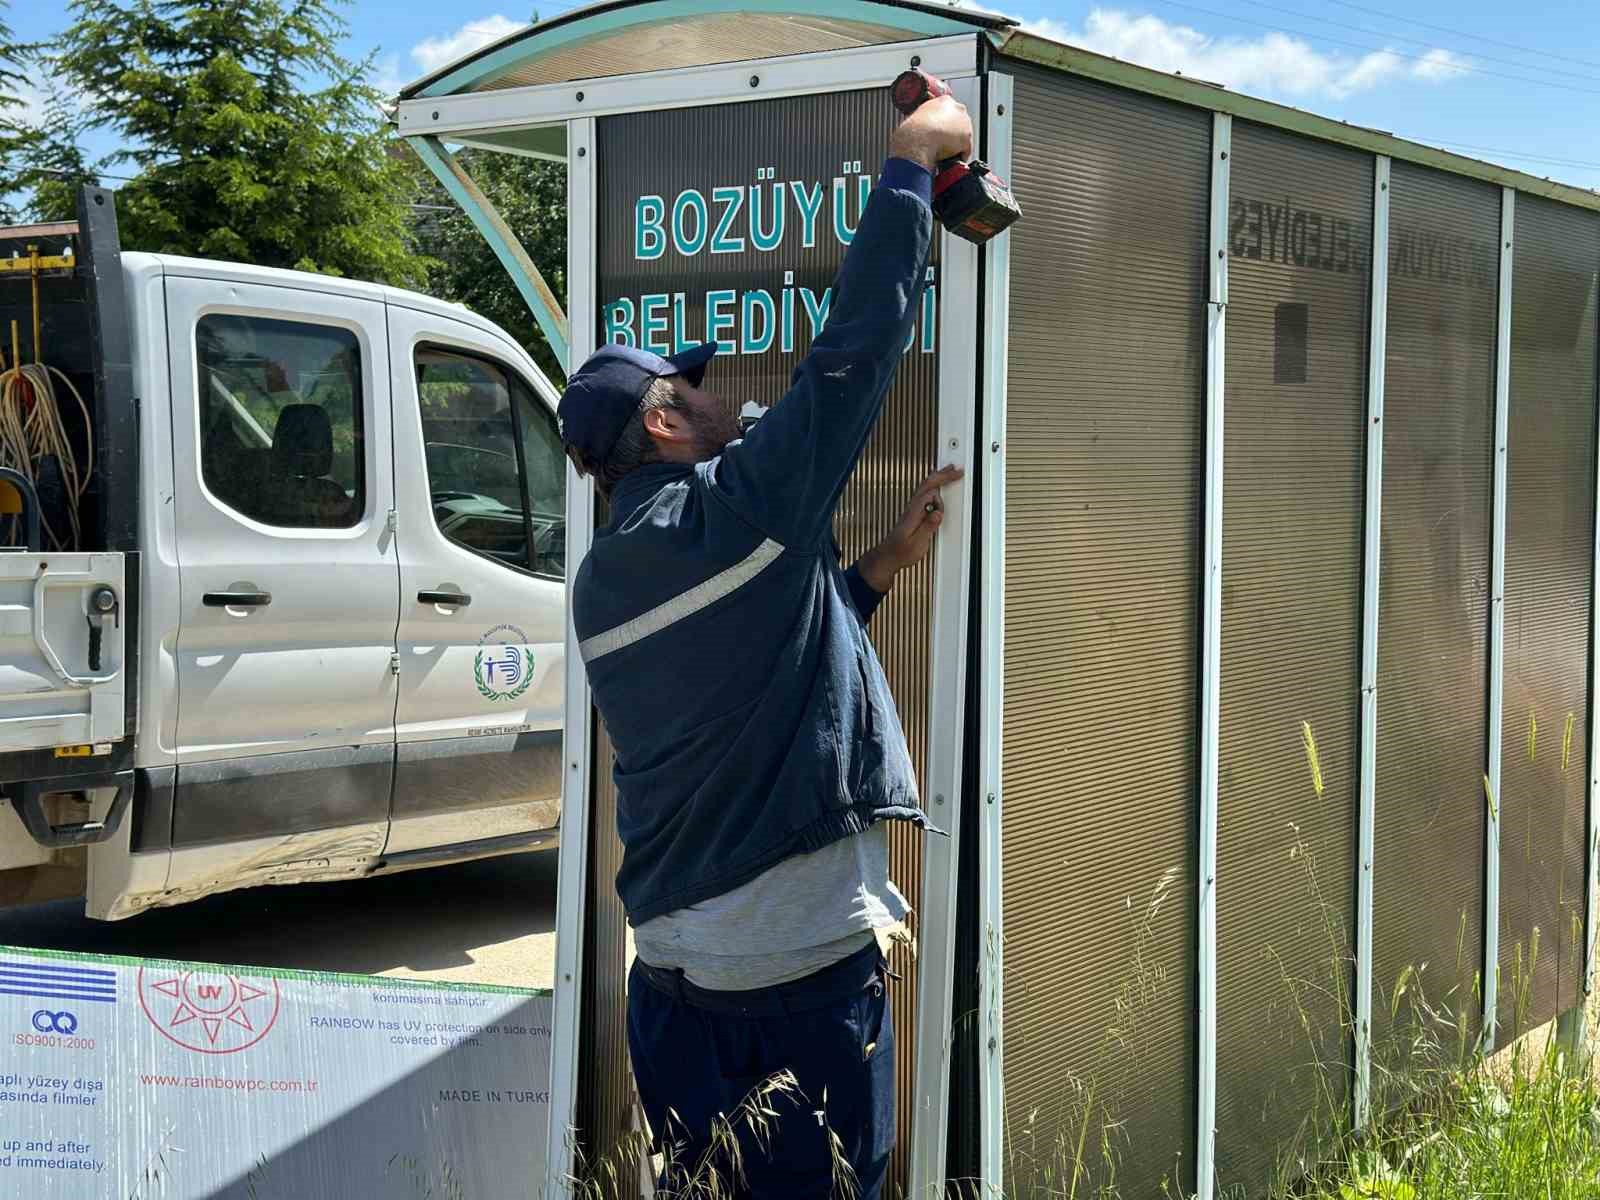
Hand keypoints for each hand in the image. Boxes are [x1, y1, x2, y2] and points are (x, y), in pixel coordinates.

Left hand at [857, 464, 964, 593]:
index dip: (943, 484)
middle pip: (927, 485)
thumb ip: (928, 527)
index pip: (929, 492)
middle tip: (955, 469)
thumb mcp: (917, 543)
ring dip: (938, 479)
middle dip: (942, 475)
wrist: (888, 557)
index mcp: (913, 513)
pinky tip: (937, 486)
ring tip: (949, 473)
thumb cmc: (900, 552)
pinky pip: (924, 495)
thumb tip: (938, 513)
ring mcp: (912, 510)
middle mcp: (912, 508)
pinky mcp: (914, 514)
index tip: (956, 476)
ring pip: (925, 488)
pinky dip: (932, 487)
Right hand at [888, 94, 972, 172]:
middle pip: (959, 123)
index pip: (949, 112)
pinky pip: (965, 150)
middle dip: (952, 133)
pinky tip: (949, 158)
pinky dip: (958, 156)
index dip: (944, 124)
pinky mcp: (967, 137)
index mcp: (943, 100)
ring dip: (955, 144)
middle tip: (942, 143)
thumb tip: (918, 131)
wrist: (917, 140)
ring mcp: (964, 122)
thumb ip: (922, 121)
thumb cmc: (912, 131)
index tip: (940, 132)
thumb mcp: (915, 119)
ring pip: (963, 136)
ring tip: (944, 152)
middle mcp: (957, 108)